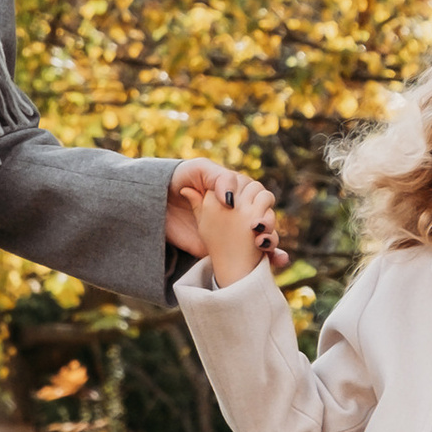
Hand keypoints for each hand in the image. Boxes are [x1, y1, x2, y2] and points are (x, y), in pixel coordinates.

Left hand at [167, 156, 280, 285]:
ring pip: (264, 236)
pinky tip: (276, 261)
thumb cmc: (177, 179)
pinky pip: (250, 255)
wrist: (154, 204)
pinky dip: (269, 258)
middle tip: (257, 230)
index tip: (251, 214)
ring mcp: (234, 230)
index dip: (260, 204)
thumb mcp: (198, 170)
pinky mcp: (225, 248)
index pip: (259, 196)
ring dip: (271, 242)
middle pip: (265, 216)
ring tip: (264, 246)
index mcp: (236, 188)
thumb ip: (219, 178)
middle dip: (267, 224)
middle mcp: (239, 209)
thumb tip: (232, 200)